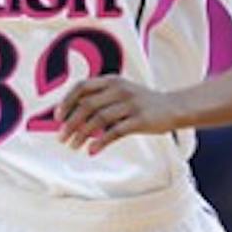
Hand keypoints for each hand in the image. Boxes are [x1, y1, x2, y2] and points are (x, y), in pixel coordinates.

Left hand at [55, 77, 179, 154]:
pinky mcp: (140, 120)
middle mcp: (120, 89)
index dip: (66, 101)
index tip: (57, 118)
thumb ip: (98, 99)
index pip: (81, 87)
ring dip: (82, 134)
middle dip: (70, 123)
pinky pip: (115, 132)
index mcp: (111, 81)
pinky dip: (100, 142)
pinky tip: (91, 151)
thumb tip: (68, 117)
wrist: (174, 107)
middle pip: (87, 105)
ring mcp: (131, 104)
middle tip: (61, 138)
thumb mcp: (119, 93)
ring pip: (99, 119)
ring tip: (73, 146)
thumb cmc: (140, 103)